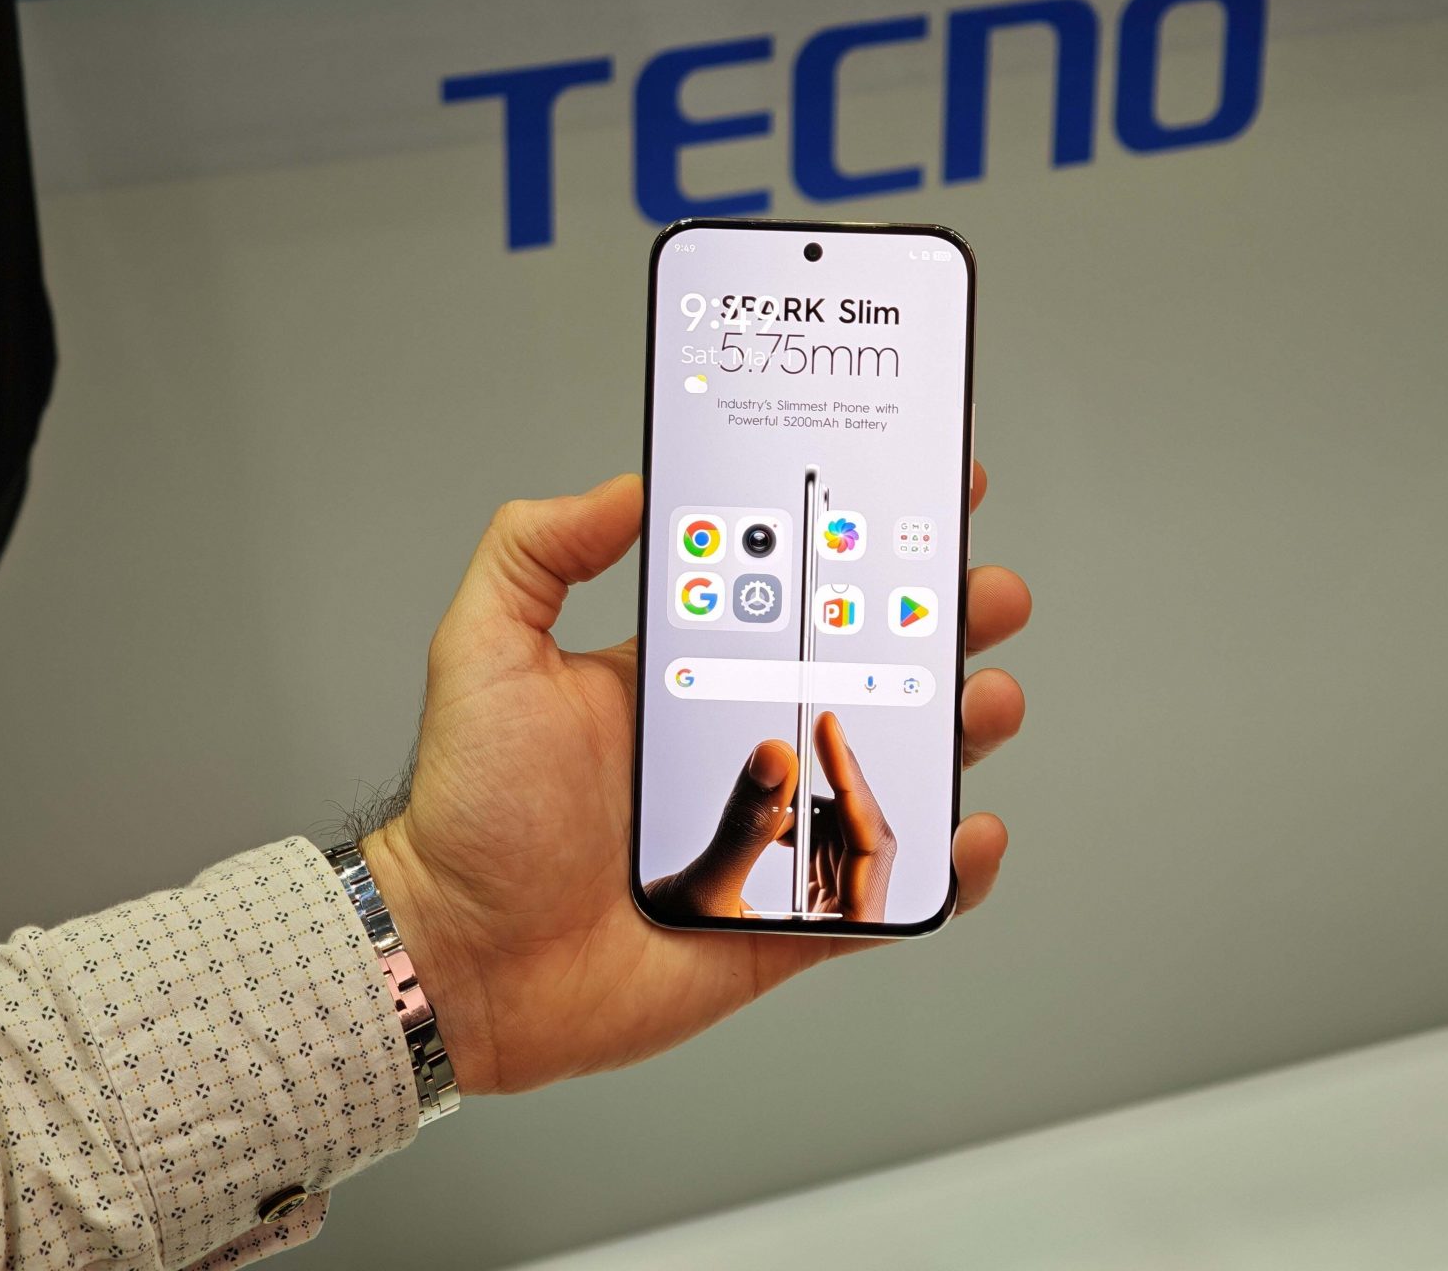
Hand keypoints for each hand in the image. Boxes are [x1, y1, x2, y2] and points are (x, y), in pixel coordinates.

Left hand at [364, 466, 1029, 1094]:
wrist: (462, 962)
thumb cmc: (469, 816)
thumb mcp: (485, 651)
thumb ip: (537, 550)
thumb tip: (628, 485)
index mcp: (683, 675)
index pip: (789, 592)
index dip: (855, 544)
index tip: (912, 490)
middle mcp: (738, 742)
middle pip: (866, 671)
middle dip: (938, 624)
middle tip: (982, 591)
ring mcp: (772, 832)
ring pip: (892, 771)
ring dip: (957, 729)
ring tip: (985, 698)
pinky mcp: (786, 918)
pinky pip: (883, 892)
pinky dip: (942, 868)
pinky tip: (968, 831)